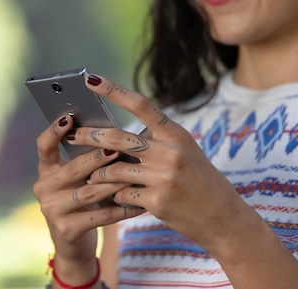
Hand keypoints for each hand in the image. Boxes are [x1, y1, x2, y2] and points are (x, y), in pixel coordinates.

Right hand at [33, 113, 145, 263]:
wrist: (73, 245)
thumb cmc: (81, 202)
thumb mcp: (76, 180)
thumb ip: (85, 159)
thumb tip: (114, 134)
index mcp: (46, 170)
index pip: (44, 146)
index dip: (54, 131)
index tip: (69, 117)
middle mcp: (44, 188)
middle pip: (73, 168)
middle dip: (97, 158)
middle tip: (118, 148)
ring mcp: (53, 210)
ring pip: (89, 192)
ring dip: (114, 183)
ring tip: (134, 175)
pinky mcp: (67, 229)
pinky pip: (100, 216)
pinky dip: (122, 209)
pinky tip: (139, 204)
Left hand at [74, 74, 252, 254]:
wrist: (225, 219)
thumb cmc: (199, 182)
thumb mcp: (185, 153)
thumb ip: (156, 142)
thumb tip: (114, 138)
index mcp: (177, 134)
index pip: (141, 105)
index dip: (114, 91)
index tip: (91, 79)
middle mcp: (170, 152)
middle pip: (116, 139)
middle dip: (89, 137)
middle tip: (72, 136)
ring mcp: (164, 177)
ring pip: (113, 169)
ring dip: (97, 174)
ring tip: (90, 176)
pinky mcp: (157, 201)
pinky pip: (122, 193)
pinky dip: (115, 195)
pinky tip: (116, 197)